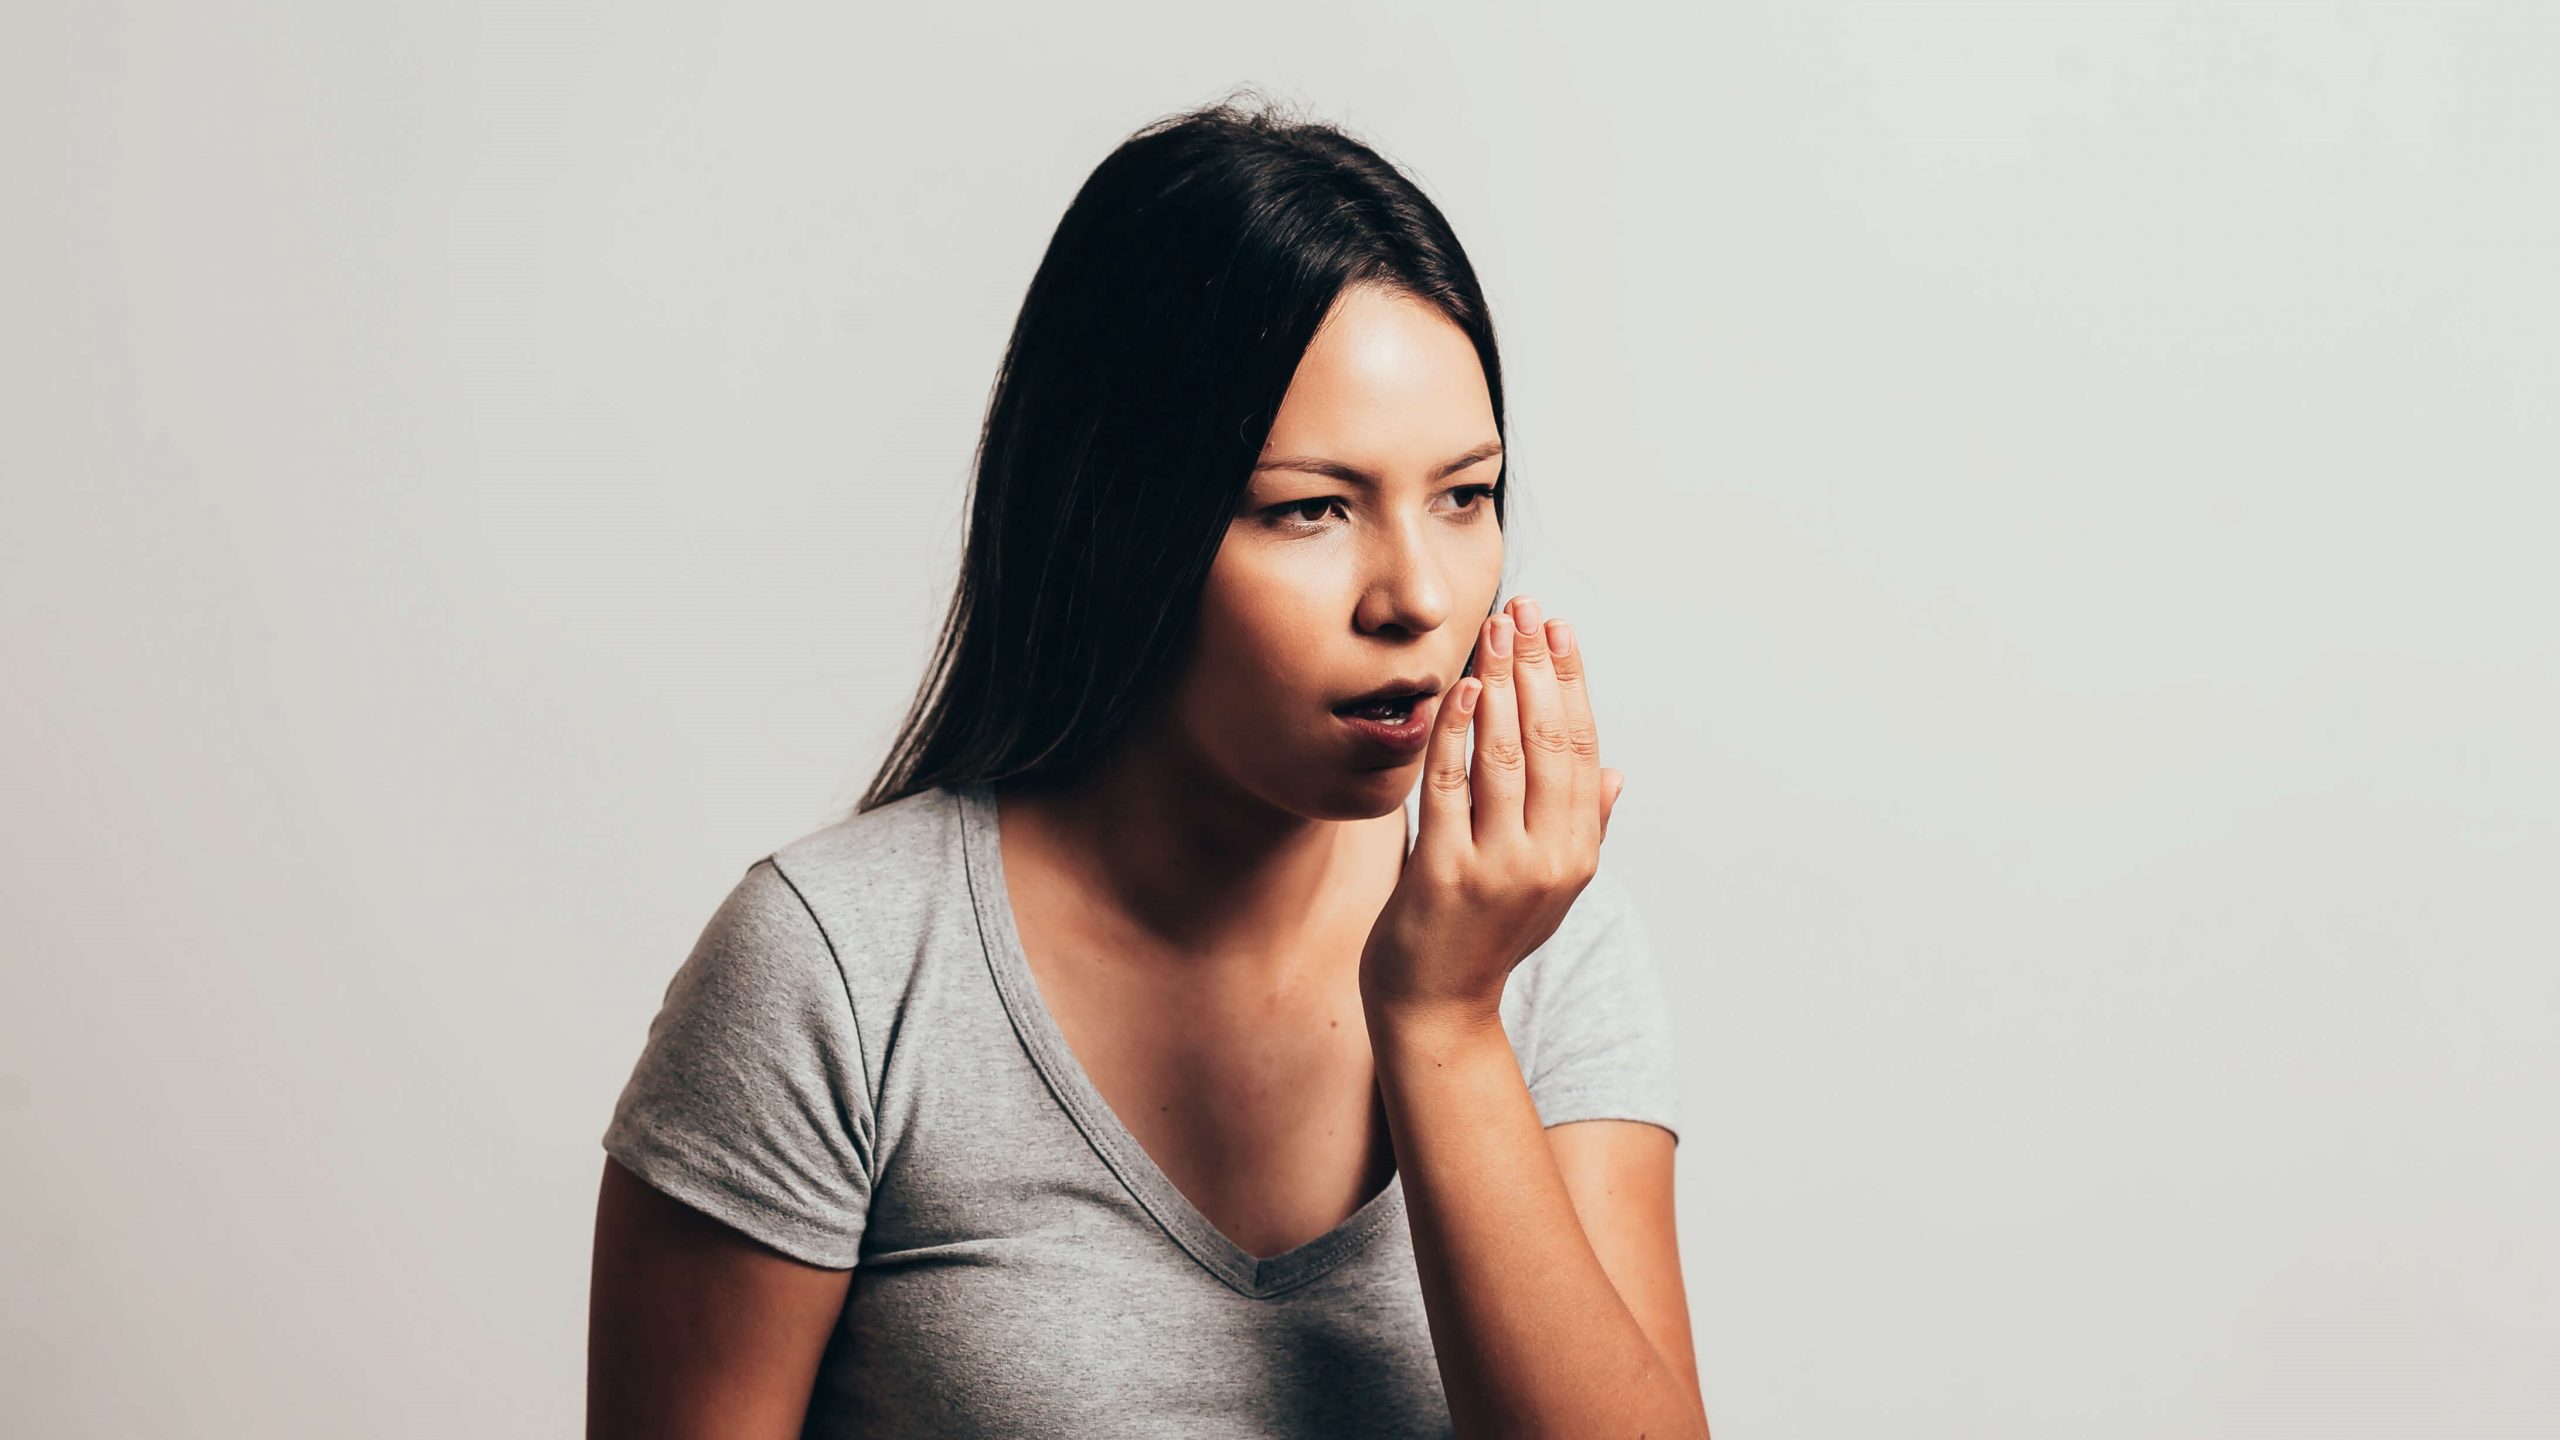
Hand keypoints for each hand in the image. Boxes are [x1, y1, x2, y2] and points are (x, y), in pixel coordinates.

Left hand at [1358, 595, 1625, 1030]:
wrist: (1438, 1009)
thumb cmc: (1488, 937)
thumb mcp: (1550, 886)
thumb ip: (1584, 827)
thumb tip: (1615, 774)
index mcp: (1577, 854)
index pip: (1582, 750)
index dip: (1572, 684)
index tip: (1560, 631)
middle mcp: (1547, 859)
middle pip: (1549, 744)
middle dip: (1538, 668)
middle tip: (1524, 611)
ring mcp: (1496, 869)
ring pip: (1504, 758)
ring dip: (1501, 686)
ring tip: (1494, 633)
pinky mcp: (1443, 875)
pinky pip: (1449, 789)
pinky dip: (1456, 735)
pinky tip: (1459, 692)